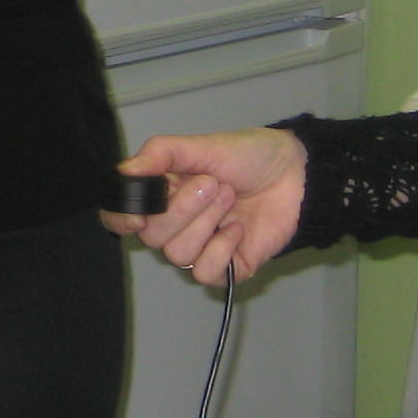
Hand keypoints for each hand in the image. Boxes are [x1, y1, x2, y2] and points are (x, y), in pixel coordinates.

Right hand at [103, 130, 307, 285]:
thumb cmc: (248, 157)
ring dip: (205, 223)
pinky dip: (221, 249)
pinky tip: (238, 229)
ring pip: (177, 254)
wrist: (296, 174)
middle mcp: (175, 224)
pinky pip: (206, 272)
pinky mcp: (227, 268)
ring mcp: (200, 248)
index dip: (120, 219)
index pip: (120, 217)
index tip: (137, 215)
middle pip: (152, 236)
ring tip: (229, 199)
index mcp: (161, 194)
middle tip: (213, 184)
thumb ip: (160, 154)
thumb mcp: (202, 145)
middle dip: (183, 208)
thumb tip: (124, 172)